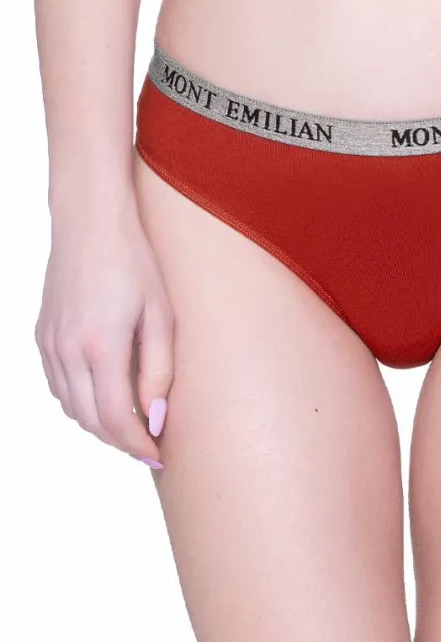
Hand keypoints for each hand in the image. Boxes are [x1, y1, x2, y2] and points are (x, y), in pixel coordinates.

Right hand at [34, 191, 173, 467]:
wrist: (90, 224)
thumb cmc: (135, 263)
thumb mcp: (161, 314)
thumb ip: (159, 369)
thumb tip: (157, 417)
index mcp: (101, 347)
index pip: (117, 419)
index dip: (139, 445)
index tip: (161, 455)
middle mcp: (67, 351)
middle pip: (91, 421)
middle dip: (122, 442)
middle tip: (151, 448)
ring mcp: (48, 344)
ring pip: (71, 408)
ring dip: (100, 426)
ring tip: (133, 427)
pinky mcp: (41, 336)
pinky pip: (58, 386)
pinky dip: (80, 403)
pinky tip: (104, 398)